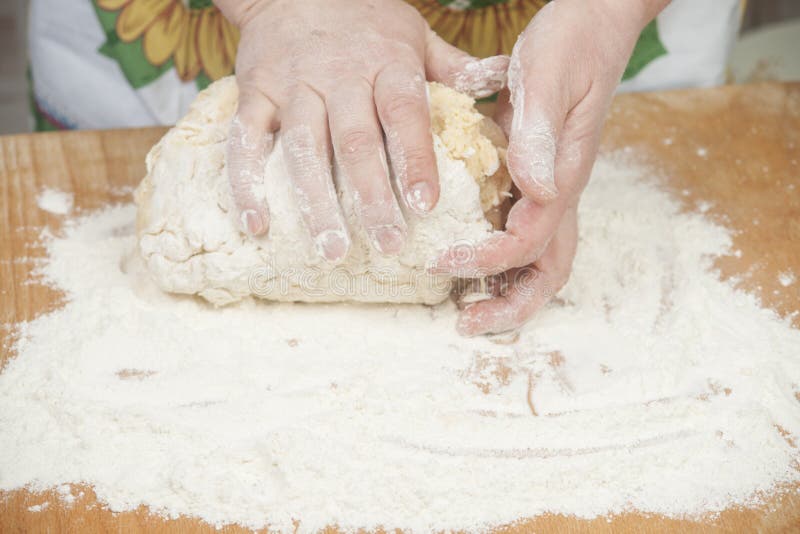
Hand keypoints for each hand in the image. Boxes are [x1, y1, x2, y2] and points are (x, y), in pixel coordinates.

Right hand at [214, 0, 508, 261]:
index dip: (415, 160)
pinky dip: (246, 184)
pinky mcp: (254, 93)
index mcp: (386, 63)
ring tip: (330, 250)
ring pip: (303, 148)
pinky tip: (257, 225)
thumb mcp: (413, 32)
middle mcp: (339, 77)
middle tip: (388, 245)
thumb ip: (452, 65)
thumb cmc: (364, 17)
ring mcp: (293, 86)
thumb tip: (502, 79)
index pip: (404, 114)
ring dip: (316, 202)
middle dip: (371, 196)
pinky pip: (245, 142)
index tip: (426, 204)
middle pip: (355, 141)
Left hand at [433, 0, 667, 334]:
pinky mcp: (535, 180)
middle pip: (547, 272)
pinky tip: (463, 259)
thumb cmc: (573, 44)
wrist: (594, 24)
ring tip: (462, 310)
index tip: (439, 260)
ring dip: (503, 291)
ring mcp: (550, 190)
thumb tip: (536, 192)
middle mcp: (559, 193)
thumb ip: (539, 134)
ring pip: (536, 260)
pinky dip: (496, 259)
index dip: (484, 259)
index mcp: (563, 177)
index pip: (527, 241)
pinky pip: (519, 233)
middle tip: (463, 322)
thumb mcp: (549, 80)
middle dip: (509, 306)